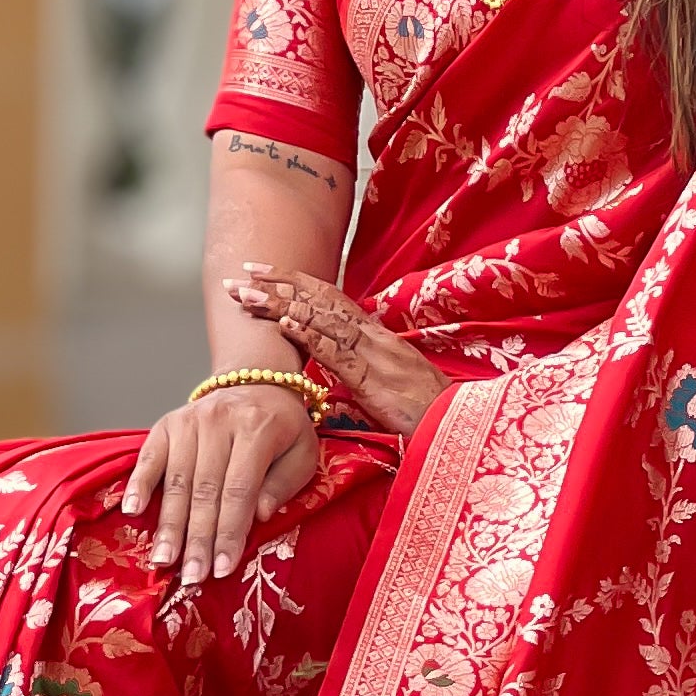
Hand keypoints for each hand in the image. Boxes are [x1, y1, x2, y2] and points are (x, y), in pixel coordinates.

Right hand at [123, 383, 321, 589]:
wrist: (258, 384)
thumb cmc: (283, 429)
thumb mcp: (303, 453)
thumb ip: (284, 484)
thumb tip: (261, 515)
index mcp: (258, 429)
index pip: (239, 490)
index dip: (229, 532)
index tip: (222, 568)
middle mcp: (219, 421)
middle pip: (205, 490)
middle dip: (198, 538)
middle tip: (191, 577)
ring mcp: (190, 419)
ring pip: (176, 480)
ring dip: (169, 524)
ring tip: (164, 560)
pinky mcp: (167, 423)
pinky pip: (149, 456)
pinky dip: (139, 483)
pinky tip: (132, 511)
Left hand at [227, 266, 451, 437]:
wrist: (453, 423)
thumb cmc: (421, 410)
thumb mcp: (381, 387)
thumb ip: (352, 378)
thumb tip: (324, 384)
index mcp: (374, 335)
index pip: (329, 298)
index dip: (294, 282)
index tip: (260, 273)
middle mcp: (372, 335)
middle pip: (320, 299)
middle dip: (279, 283)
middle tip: (242, 272)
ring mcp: (373, 354)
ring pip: (322, 319)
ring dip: (281, 304)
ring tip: (248, 295)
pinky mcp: (373, 379)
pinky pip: (337, 353)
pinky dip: (309, 336)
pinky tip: (284, 325)